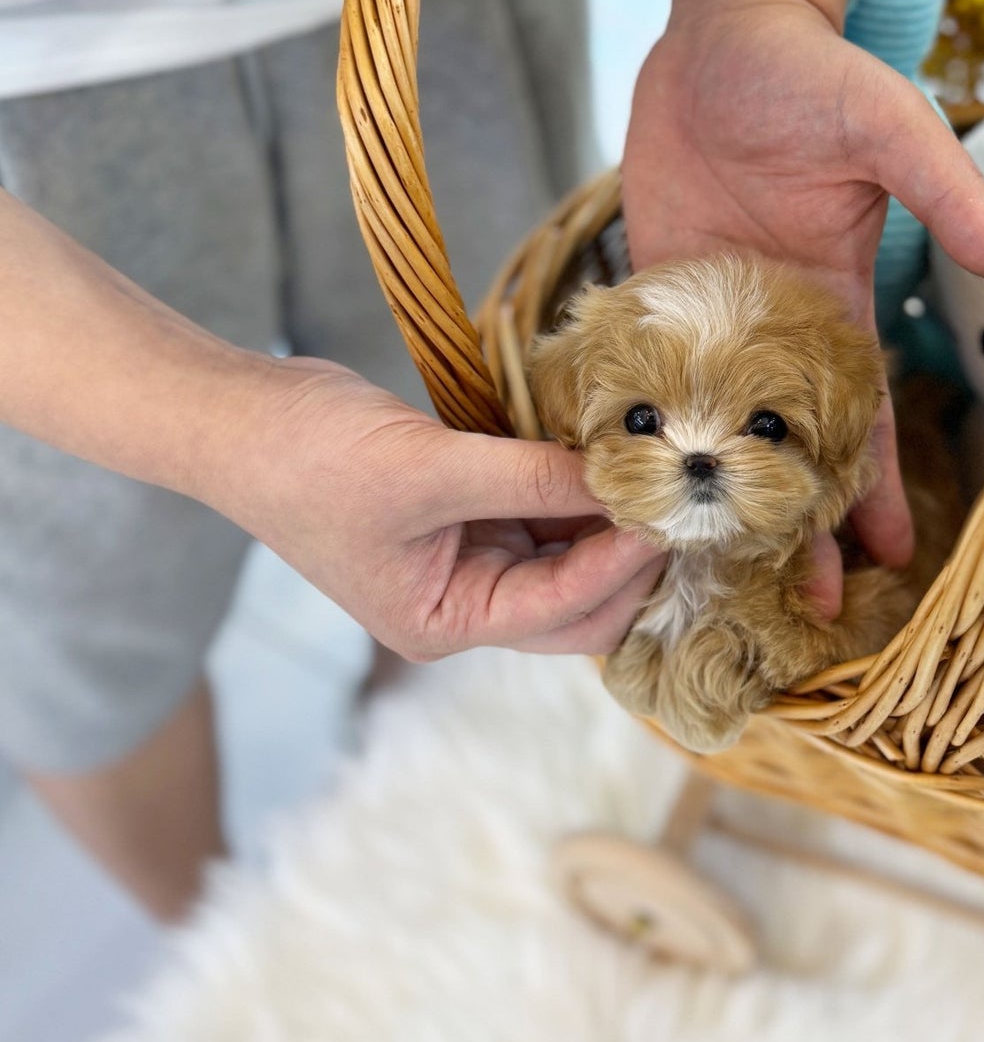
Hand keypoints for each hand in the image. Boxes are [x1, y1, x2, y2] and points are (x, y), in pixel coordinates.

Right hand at [210, 358, 665, 658]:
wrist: (241, 418)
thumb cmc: (311, 459)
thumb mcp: (428, 469)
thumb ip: (528, 477)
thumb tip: (617, 477)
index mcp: (444, 623)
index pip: (561, 607)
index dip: (621, 560)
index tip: (669, 511)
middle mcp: (463, 604)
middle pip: (578, 602)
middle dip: (630, 559)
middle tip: (683, 503)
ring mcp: (467, 559)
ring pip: (568, 555)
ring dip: (608, 520)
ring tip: (657, 474)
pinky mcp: (469, 512)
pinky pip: (543, 511)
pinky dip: (576, 488)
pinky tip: (609, 455)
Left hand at [623, 0, 983, 567]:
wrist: (724, 28)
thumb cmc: (816, 73)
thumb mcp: (893, 132)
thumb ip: (949, 197)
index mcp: (842, 300)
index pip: (866, 416)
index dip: (877, 485)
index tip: (892, 555)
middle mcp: (778, 323)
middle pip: (788, 442)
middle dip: (800, 517)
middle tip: (803, 598)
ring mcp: (713, 310)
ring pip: (714, 421)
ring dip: (718, 489)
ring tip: (717, 565)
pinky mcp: (654, 286)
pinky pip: (649, 366)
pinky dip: (645, 420)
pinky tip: (636, 479)